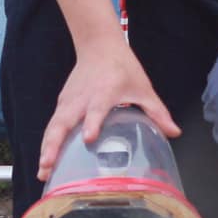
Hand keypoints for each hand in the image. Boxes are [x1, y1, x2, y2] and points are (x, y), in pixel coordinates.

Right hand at [38, 39, 177, 179]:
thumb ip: (157, 112)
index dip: (92, 123)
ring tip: (43, 171)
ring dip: (47, 148)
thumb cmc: (122, 67)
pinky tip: (46, 161)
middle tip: (49, 166)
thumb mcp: (143, 88)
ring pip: (53, 127)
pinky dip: (47, 142)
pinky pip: (53, 125)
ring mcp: (68, 101)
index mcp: (104, 92)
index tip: (89, 138)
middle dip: (54, 146)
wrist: (99, 45)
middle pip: (64, 123)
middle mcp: (82, 98)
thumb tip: (174, 132)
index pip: (96, 109)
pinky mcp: (62, 103)